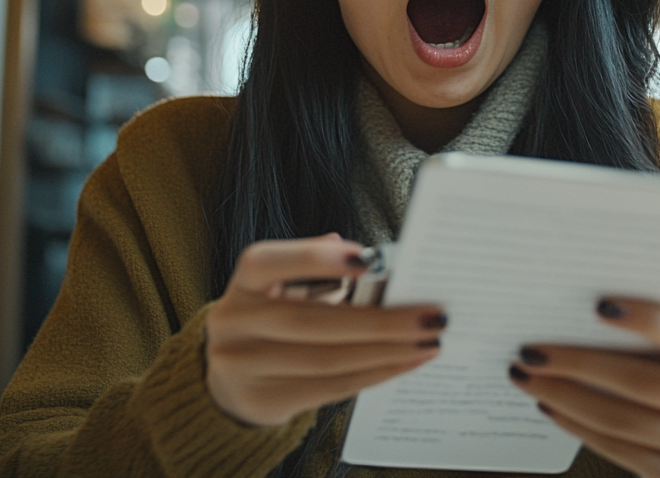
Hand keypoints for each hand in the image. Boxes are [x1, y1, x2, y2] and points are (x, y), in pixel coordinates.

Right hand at [205, 233, 445, 426]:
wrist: (230, 379)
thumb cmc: (272, 320)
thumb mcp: (282, 287)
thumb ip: (318, 270)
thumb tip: (374, 262)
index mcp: (244, 283)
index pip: (267, 263)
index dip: (314, 259)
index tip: (367, 259)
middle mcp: (234, 323)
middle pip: (310, 321)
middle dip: (378, 320)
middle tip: (430, 315)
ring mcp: (243, 366)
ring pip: (326, 360)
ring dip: (387, 351)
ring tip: (428, 341)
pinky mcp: (264, 400)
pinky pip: (330, 388)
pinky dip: (375, 373)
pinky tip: (406, 362)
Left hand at [508, 263, 659, 477]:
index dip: (649, 321)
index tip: (598, 304)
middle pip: (648, 385)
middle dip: (582, 364)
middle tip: (532, 349)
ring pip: (625, 422)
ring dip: (567, 397)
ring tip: (528, 376)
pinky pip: (622, 452)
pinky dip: (580, 427)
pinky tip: (551, 405)